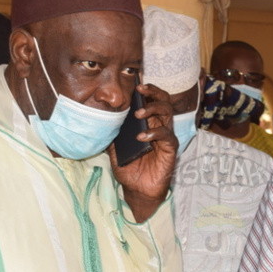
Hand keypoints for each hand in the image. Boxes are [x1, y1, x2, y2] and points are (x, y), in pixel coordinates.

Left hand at [108, 83, 177, 221]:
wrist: (137, 190)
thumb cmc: (129, 168)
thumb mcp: (115, 148)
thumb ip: (113, 133)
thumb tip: (102, 118)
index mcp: (147, 123)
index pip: (151, 100)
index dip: (146, 89)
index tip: (135, 82)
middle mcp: (158, 126)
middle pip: (163, 101)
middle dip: (153, 92)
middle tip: (140, 89)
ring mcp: (165, 137)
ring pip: (167, 113)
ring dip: (153, 109)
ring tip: (138, 113)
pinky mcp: (170, 149)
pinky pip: (166, 135)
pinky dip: (154, 133)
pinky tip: (142, 137)